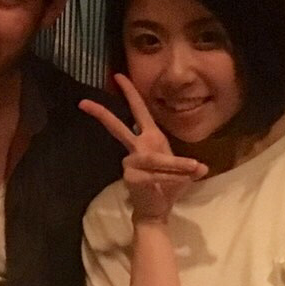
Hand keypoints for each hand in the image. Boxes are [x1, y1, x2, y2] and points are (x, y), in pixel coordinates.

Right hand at [79, 74, 206, 222]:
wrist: (158, 209)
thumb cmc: (168, 187)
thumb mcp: (182, 170)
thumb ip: (187, 166)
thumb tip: (200, 168)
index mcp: (149, 138)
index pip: (138, 111)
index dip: (130, 93)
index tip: (118, 76)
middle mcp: (136, 148)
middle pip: (118, 128)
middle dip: (103, 114)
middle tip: (84, 101)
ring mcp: (130, 162)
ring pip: (156, 160)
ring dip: (178, 167)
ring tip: (196, 169)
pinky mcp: (131, 177)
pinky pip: (157, 174)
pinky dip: (173, 177)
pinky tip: (183, 181)